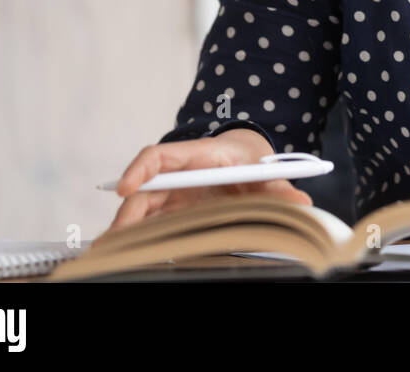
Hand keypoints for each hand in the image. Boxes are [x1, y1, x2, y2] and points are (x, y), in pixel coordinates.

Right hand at [97, 129, 312, 242]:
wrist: (246, 157)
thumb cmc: (251, 160)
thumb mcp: (266, 172)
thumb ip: (279, 187)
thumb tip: (300, 202)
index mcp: (197, 155)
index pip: (159, 156)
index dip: (139, 170)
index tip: (127, 188)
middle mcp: (177, 174)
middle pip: (144, 191)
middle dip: (126, 215)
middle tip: (112, 243)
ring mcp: (172, 193)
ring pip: (142, 211)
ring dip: (127, 231)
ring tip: (109, 255)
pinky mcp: (173, 209)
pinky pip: (152, 223)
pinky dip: (139, 238)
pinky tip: (128, 255)